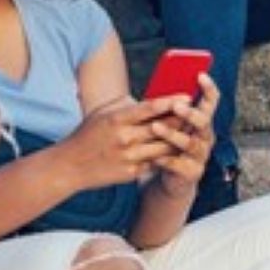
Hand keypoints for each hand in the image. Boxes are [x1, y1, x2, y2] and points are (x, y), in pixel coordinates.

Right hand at [58, 96, 190, 189]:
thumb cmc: (89, 133)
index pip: (149, 107)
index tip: (187, 96)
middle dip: (182, 120)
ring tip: (193, 131)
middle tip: (198, 113)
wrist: (71, 165)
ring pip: (164, 147)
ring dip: (179, 140)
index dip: (171, 101)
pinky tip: (178, 150)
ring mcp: (129, 157)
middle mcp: (124, 138)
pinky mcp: (131, 173)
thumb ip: (127, 104)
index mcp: (117, 119)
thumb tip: (153, 98)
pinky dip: (167, 156)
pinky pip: (156, 162)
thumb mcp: (104, 112)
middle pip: (162, 128)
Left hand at [151, 75, 220, 196]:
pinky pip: (178, 165)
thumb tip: (158, 86)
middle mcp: (205, 137)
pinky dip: (164, 160)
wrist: (171, 179)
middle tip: (176, 105)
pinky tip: (153, 156)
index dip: (208, 88)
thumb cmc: (168, 144)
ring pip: (189, 143)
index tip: (199, 75)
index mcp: (203, 121)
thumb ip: (169, 109)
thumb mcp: (171, 124)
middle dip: (190, 113)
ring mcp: (200, 156)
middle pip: (204, 122)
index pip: (212, 101)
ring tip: (155, 127)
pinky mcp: (191, 173)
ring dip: (172, 134)